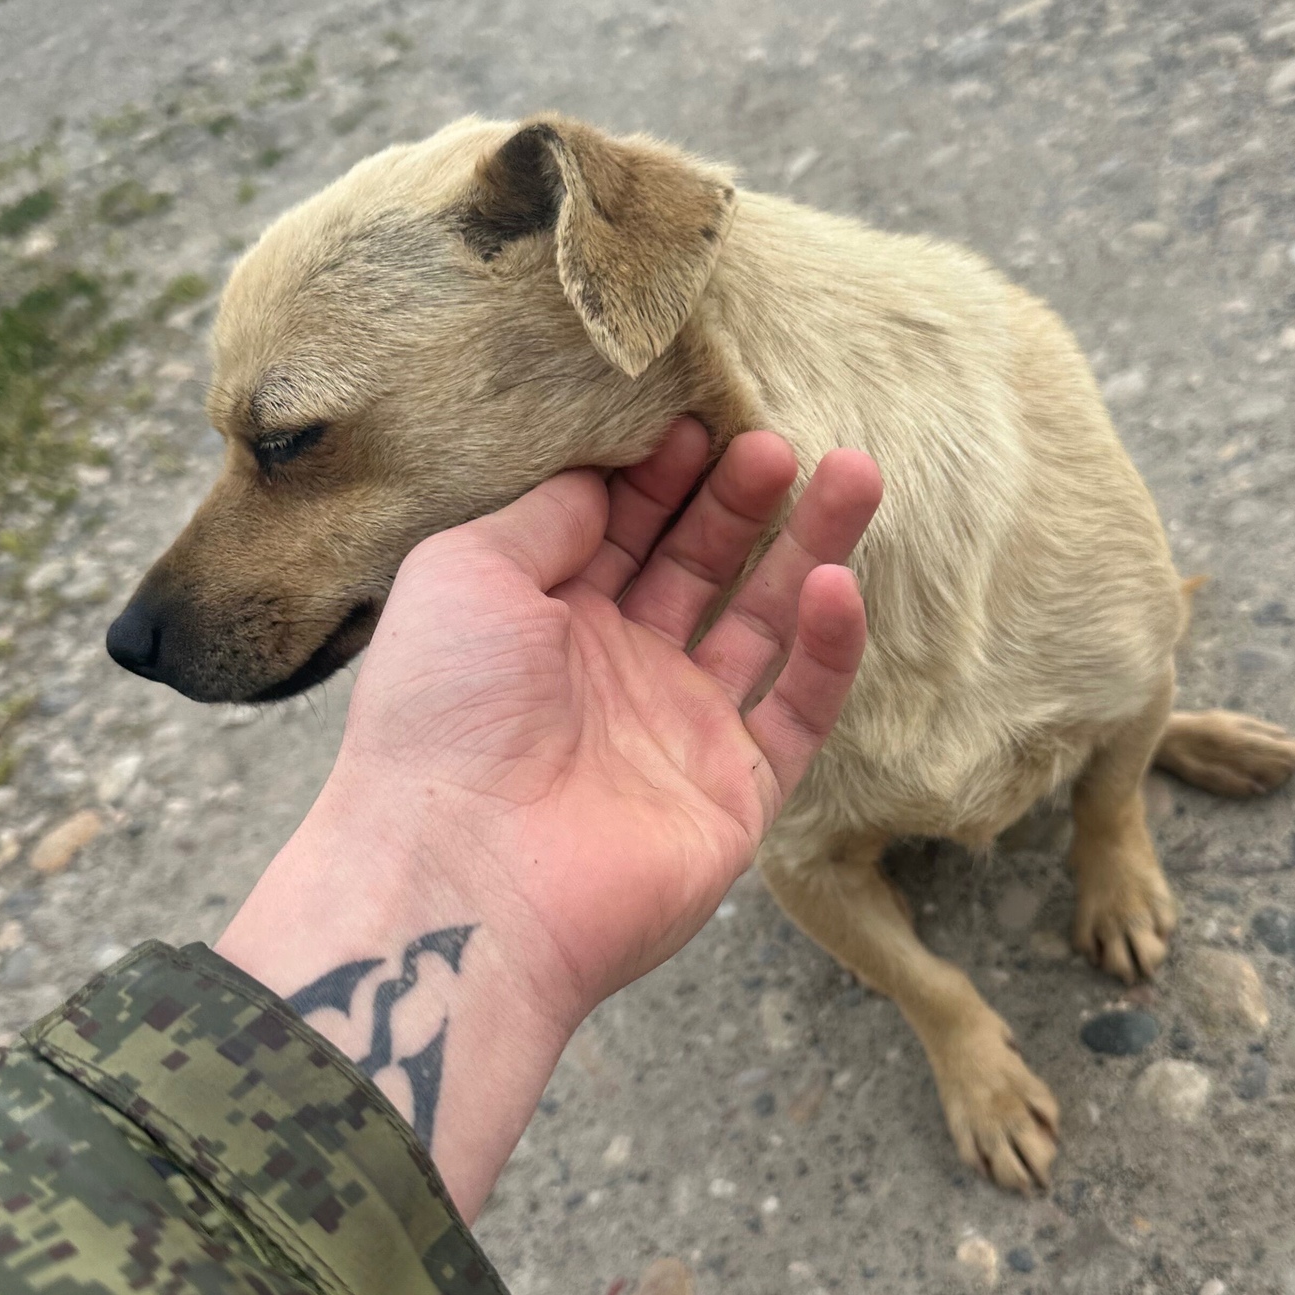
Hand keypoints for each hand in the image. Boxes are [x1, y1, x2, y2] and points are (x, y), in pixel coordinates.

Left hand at [219, 420, 881, 1217]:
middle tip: (777, 437)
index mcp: (541, 623)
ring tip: (853, 471)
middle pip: (699, 568)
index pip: (620, 531)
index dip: (662, 476)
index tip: (698, 419)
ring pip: (763, 626)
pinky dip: (825, 650)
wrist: (463, 875)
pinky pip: (798, 712)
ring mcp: (679, 736)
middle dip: (742, 500)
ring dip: (808, 550)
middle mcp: (614, 674)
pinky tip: (836, 585)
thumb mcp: (464, 573)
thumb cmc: (441, 713)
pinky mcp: (734, 796)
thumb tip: (604, 477)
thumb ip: (544, 517)